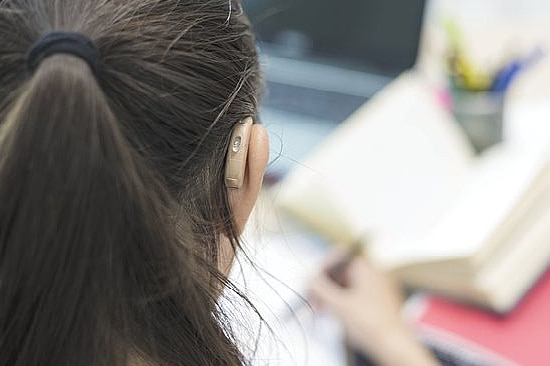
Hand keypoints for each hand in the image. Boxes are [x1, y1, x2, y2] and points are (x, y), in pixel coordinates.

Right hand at [308, 253, 438, 365]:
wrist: (394, 346)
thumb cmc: (372, 324)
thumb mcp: (338, 305)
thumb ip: (320, 289)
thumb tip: (310, 278)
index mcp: (367, 267)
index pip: (339, 256)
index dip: (322, 269)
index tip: (312, 281)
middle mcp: (376, 274)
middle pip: (344, 271)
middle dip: (326, 284)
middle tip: (314, 299)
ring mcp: (381, 288)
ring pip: (350, 284)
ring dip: (334, 295)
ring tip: (323, 309)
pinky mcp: (382, 302)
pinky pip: (359, 295)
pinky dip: (345, 301)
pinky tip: (337, 314)